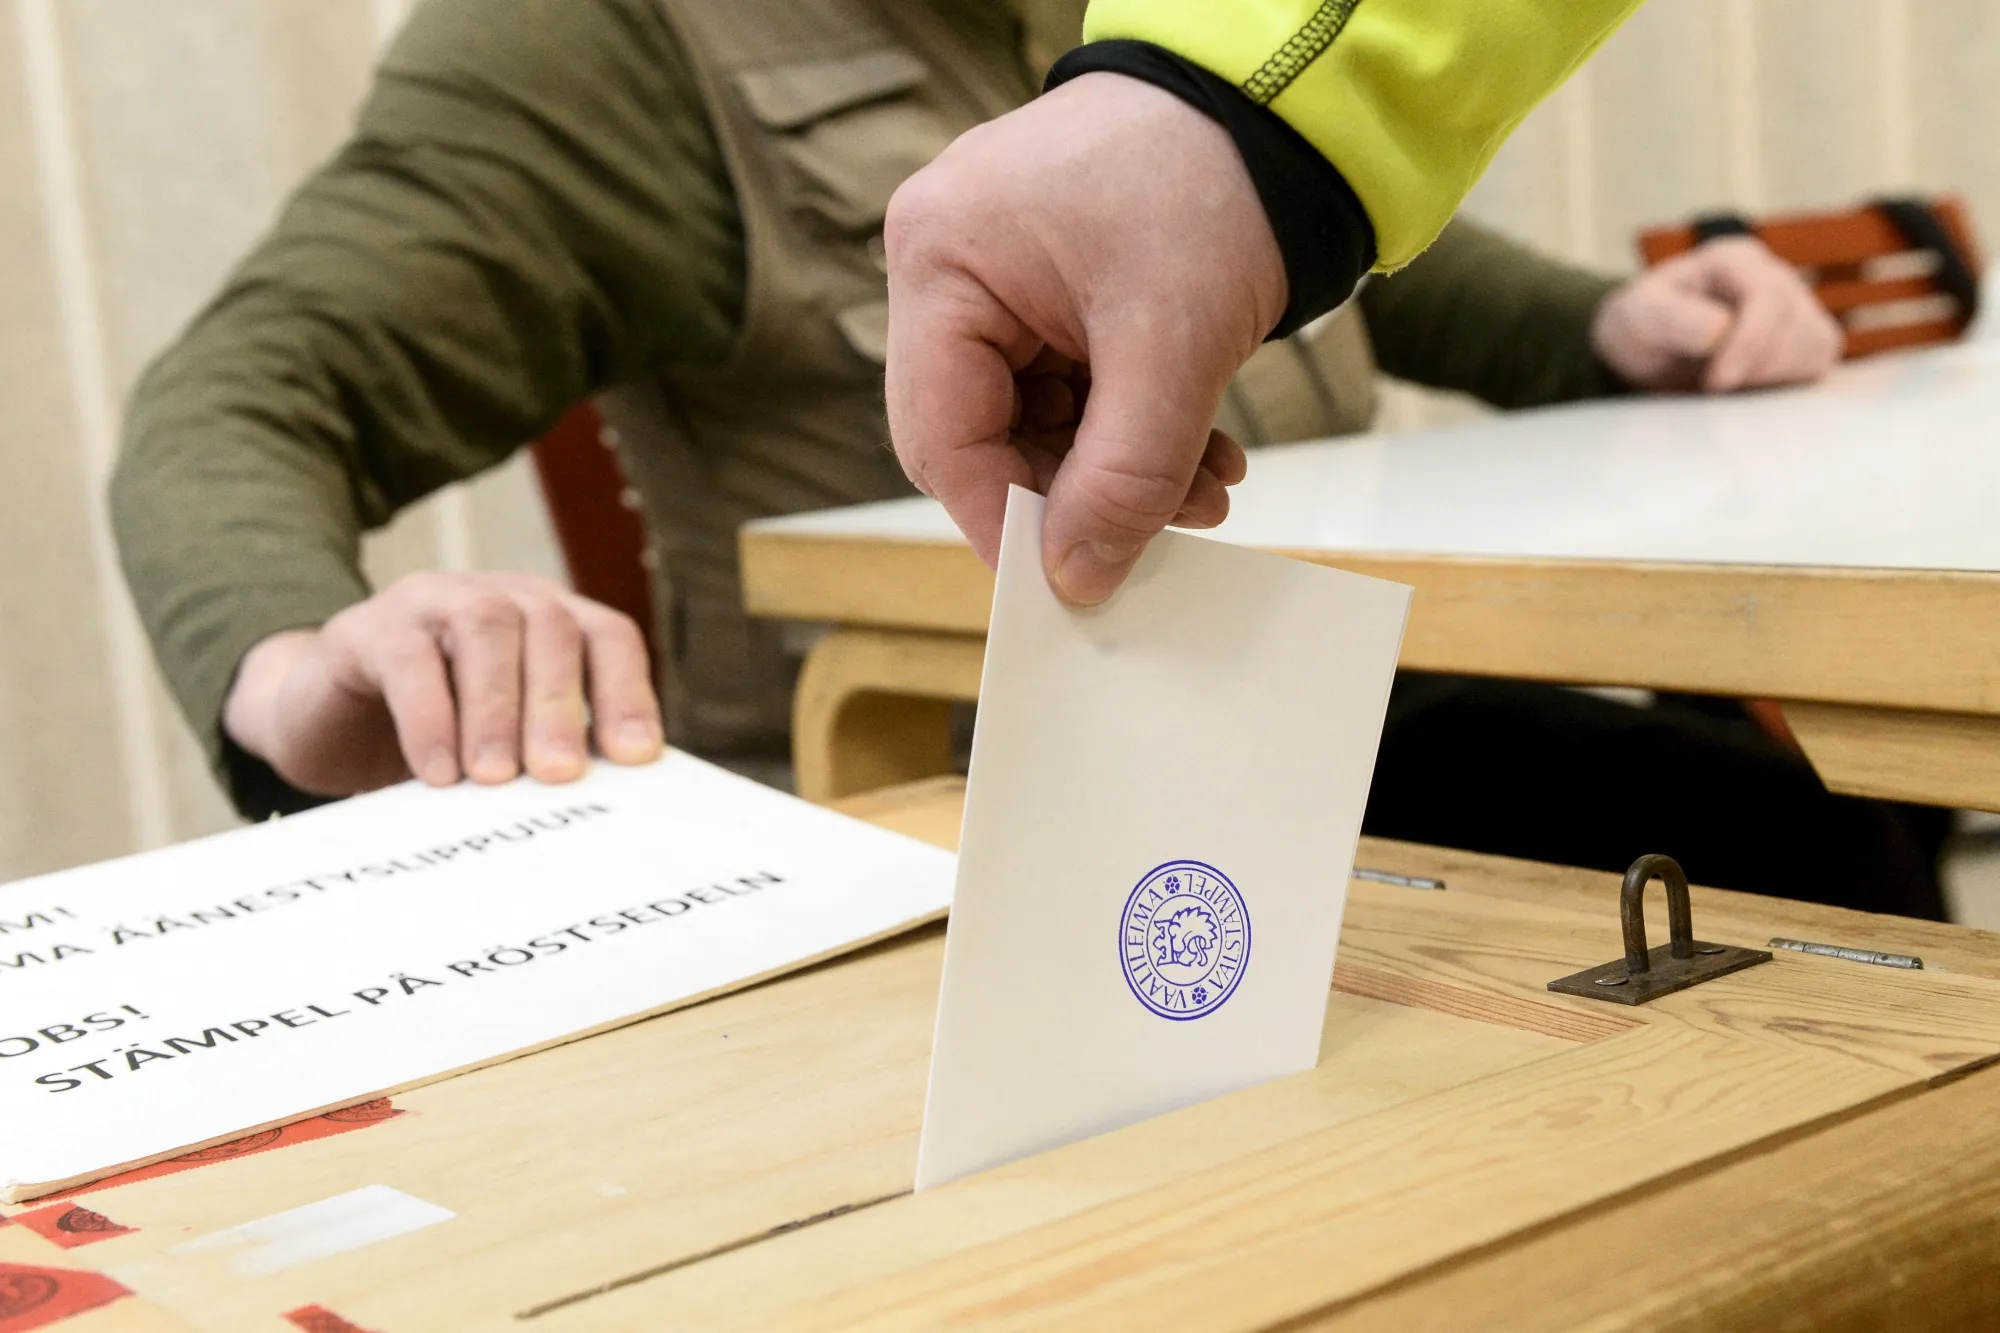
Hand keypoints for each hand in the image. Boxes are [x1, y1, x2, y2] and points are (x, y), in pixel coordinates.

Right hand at [223, 572, 662, 796]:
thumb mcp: (504, 744)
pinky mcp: (371, 627)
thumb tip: (609, 806)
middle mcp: (500, 598)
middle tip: (559, 776)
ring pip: (486, 628)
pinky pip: (408, 659)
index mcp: (548, 621)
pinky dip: (429, 718)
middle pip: (551, 627)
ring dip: (497, 707)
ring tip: (495, 778)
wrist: (324, 721)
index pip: (607, 637)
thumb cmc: (437, 738)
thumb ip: (551, 754)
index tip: (634, 758)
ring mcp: (436, 601)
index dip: (626, 692)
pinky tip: (438, 773)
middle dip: (559, 705)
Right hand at [884, 73, 1281, 605]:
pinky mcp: (1041, 285)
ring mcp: (991, 274)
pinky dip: (1129, 428)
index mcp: (940, 260)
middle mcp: (945, 265)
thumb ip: (1123, 476)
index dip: (1002, 518)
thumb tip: (1076, 578)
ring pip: (1030, 420)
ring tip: (1205, 490)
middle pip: (980, 433)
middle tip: (1160, 531)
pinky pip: (1065, 386)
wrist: (1275, 104)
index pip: (941, 435)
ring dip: (1117, 468)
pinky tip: (1199, 453)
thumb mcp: (1172, 345)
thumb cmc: (1211, 179)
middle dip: (1075, 493)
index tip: (1068, 578)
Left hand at [1591, 236, 1841, 392]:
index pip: (1767, 295)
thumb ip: (1671, 317)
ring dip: (1775, 377)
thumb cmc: (1643, 324)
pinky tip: (1750, 388)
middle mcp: (1773, 276)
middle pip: (1798, 323)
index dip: (1749, 342)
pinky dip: (1789, 383)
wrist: (1648, 348)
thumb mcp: (1638, 316)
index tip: (1717, 381)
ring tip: (1729, 384)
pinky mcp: (1803, 340)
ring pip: (1817, 344)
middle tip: (1713, 387)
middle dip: (1758, 366)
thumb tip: (1720, 331)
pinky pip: (1819, 363)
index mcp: (1733, 260)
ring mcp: (1794, 307)